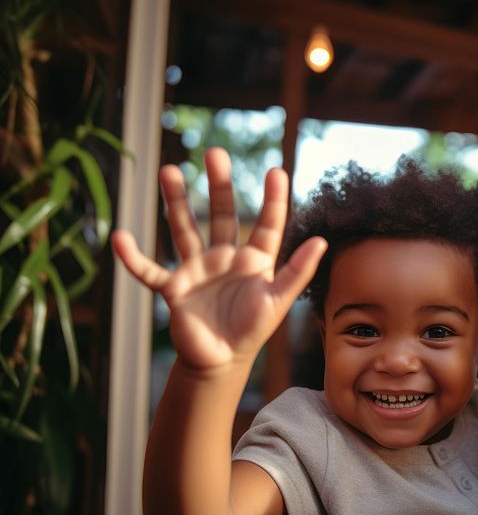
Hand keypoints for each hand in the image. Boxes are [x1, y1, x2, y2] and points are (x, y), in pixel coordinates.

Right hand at [112, 148, 326, 370]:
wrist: (220, 361)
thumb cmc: (252, 330)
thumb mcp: (278, 300)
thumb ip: (298, 271)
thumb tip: (322, 241)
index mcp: (254, 260)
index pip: (268, 224)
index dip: (273, 199)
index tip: (276, 170)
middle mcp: (224, 258)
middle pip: (221, 215)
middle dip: (218, 185)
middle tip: (215, 153)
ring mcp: (197, 270)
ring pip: (184, 229)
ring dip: (176, 202)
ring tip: (170, 170)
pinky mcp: (174, 288)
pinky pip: (148, 270)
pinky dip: (132, 258)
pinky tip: (119, 238)